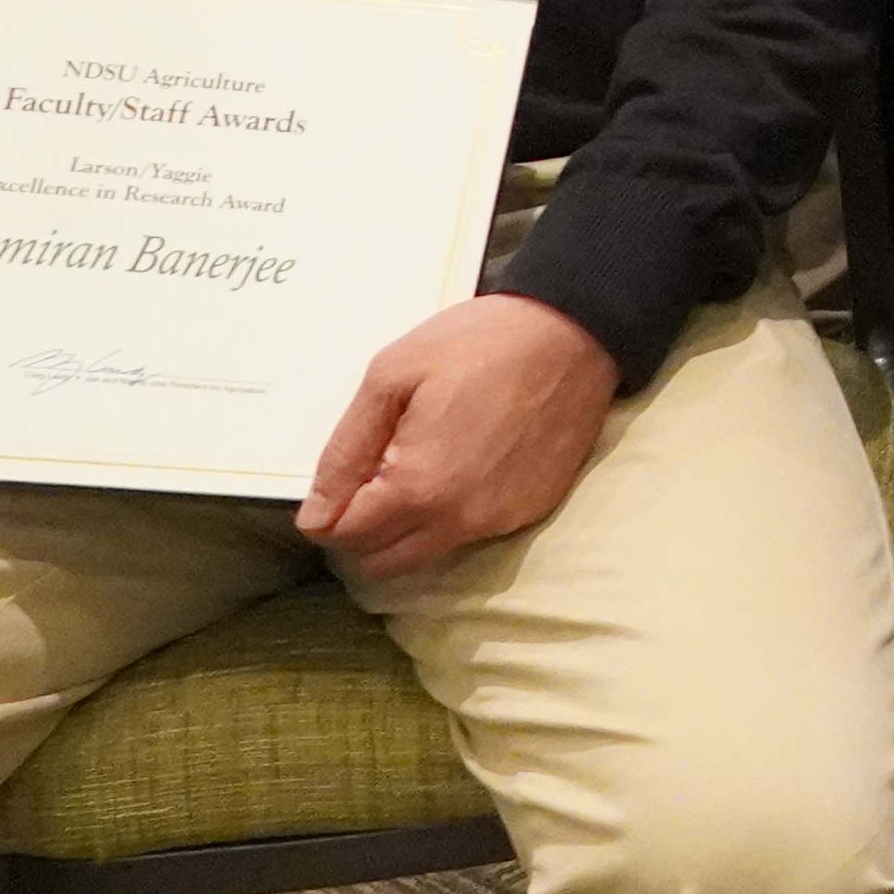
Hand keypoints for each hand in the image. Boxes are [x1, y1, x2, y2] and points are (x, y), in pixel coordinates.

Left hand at [299, 291, 621, 577]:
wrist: (576, 332)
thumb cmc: (480, 342)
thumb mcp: (391, 376)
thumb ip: (345, 451)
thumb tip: (316, 514)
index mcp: (418, 488)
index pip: (344, 537)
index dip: (326, 511)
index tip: (341, 475)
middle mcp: (459, 520)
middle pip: (381, 562)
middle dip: (360, 530)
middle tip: (370, 476)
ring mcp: (500, 520)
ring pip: (425, 555)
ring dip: (404, 529)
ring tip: (415, 469)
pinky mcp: (531, 511)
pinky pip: (470, 534)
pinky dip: (449, 515)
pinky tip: (462, 463)